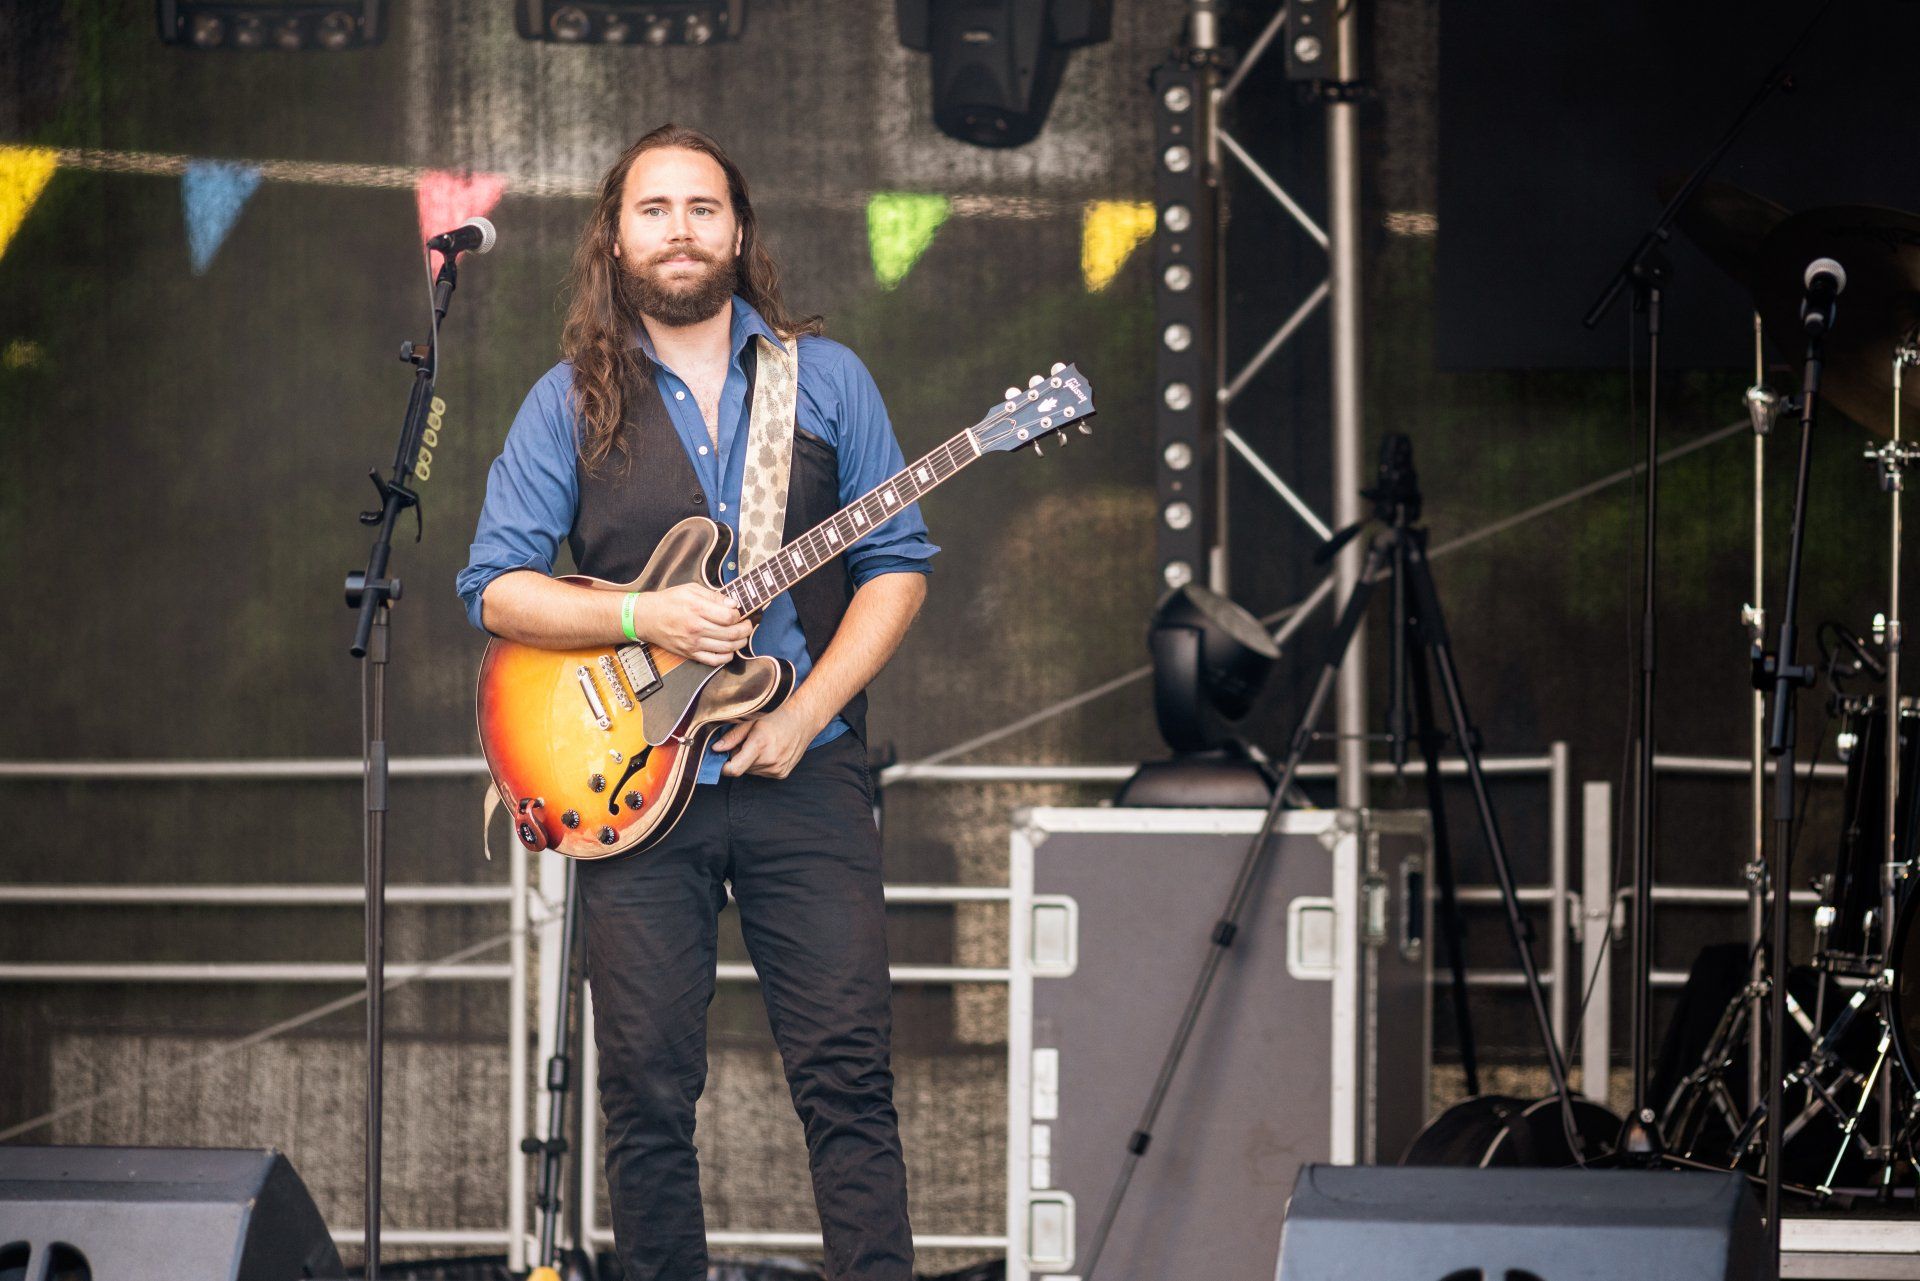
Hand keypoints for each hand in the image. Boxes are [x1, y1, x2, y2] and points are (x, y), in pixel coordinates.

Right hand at [636, 583, 750, 665]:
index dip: (740, 614)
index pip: (729, 616)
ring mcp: (694, 643)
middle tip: (748, 624)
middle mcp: (696, 627)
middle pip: (732, 633)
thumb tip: (733, 604)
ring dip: (740, 643)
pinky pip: (715, 660)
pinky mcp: (690, 654)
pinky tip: (730, 649)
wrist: (647, 618)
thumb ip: (714, 596)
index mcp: (697, 608)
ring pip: (727, 648)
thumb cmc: (669, 601)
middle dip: (746, 629)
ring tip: (742, 636)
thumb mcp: (691, 589)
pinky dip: (727, 657)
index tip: (740, 612)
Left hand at [714, 704, 822, 778]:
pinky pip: (763, 773)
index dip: (724, 767)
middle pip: (741, 768)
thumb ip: (732, 737)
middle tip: (748, 742)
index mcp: (759, 745)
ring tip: (762, 745)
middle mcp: (769, 760)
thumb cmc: (776, 717)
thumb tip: (715, 749)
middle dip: (739, 757)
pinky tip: (770, 751)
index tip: (721, 760)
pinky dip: (761, 764)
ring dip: (751, 761)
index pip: (734, 769)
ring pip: (751, 771)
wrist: (803, 721)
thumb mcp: (751, 721)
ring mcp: (777, 769)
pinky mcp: (782, 774)